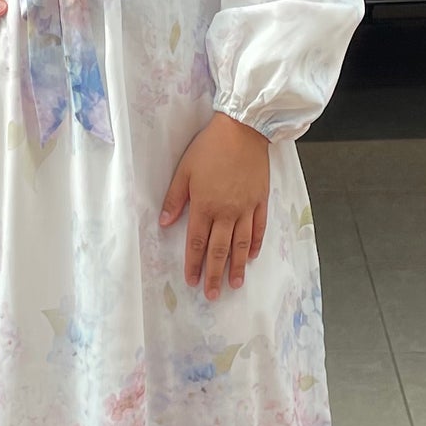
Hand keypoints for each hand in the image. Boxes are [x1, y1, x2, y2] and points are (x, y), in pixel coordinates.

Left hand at [160, 113, 269, 298]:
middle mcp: (226, 211)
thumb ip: (175, 198)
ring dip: (236, 266)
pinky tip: (251, 257)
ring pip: (241, 244)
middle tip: (213, 295)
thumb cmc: (209, 147)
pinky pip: (259, 228)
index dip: (193, 263)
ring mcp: (246, 207)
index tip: (192, 281)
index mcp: (204, 205)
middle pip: (219, 249)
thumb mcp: (184, 170)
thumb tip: (164, 223)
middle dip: (215, 274)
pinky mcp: (260, 200)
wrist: (243, 130)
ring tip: (235, 284)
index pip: (197, 242)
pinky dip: (255, 244)